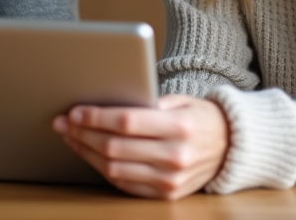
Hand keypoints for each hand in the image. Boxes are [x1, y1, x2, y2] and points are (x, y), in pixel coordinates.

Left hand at [53, 94, 229, 199]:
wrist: (232, 147)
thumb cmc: (201, 117)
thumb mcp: (181, 100)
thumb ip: (148, 102)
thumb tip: (104, 104)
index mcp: (180, 126)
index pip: (127, 122)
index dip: (96, 117)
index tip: (75, 112)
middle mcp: (175, 156)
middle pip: (115, 146)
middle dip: (82, 134)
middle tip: (63, 124)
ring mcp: (170, 180)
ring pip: (114, 168)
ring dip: (86, 153)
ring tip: (71, 138)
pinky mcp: (167, 195)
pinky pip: (125, 184)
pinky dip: (103, 169)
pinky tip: (90, 155)